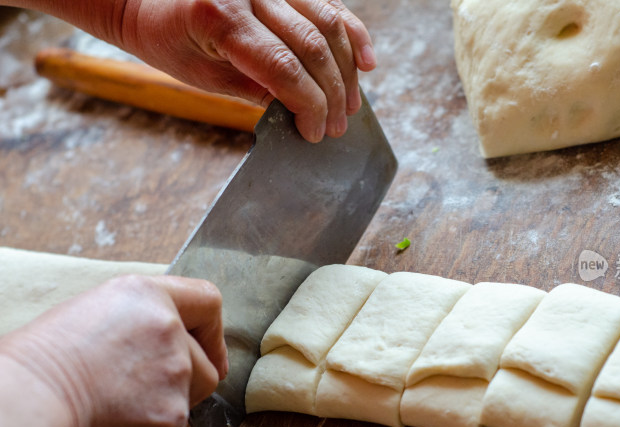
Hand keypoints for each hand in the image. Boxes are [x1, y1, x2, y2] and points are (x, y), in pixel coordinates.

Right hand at [2, 275, 226, 426]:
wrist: (23, 411)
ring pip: (190, 404)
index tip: (211, 352)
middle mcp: (169, 331)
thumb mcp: (87, 319)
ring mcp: (175, 377)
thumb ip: (135, 326)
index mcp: (146, 297)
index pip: (206, 303)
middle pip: (205, 365)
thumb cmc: (35, 368)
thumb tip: (153, 351)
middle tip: (137, 399)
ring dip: (161, 416)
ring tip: (111, 420)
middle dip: (183, 386)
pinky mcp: (171, 421)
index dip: (212, 332)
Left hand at [120, 0, 376, 141]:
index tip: (316, 132)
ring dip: (347, 68)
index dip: (309, 106)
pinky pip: (329, 2)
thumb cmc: (166, 38)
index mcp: (221, 16)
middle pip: (313, 46)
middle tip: (339, 125)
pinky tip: (366, 60)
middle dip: (332, 93)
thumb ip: (254, 89)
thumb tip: (301, 108)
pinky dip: (352, 31)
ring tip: (352, 103)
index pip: (283, 68)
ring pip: (329, 23)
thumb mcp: (202, 75)